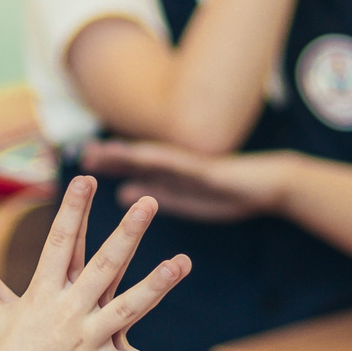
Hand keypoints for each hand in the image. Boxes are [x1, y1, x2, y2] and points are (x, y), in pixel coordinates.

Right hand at [0, 174, 191, 350]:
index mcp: (43, 293)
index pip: (61, 243)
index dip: (73, 210)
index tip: (86, 180)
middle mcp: (68, 310)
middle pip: (103, 265)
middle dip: (127, 233)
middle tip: (147, 203)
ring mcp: (85, 338)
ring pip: (127, 306)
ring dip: (155, 286)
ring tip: (181, 263)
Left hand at [81, 138, 293, 222]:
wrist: (271, 186)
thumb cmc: (229, 193)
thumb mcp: (184, 199)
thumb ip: (155, 192)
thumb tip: (120, 192)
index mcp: (167, 176)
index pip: (130, 169)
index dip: (107, 166)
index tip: (80, 166)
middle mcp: (175, 166)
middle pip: (135, 159)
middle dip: (109, 157)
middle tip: (82, 155)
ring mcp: (191, 165)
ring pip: (153, 157)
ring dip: (128, 154)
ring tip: (104, 152)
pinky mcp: (206, 170)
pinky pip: (180, 164)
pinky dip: (159, 160)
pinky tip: (142, 157)